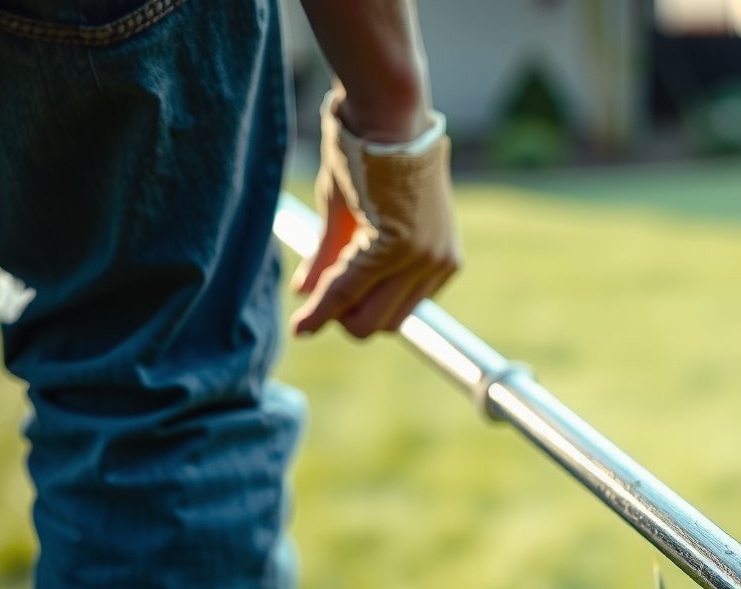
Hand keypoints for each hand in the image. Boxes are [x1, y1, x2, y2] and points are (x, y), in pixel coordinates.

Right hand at [290, 93, 460, 338]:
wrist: (385, 111)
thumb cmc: (371, 152)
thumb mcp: (353, 214)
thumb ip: (335, 259)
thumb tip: (304, 293)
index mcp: (439, 258)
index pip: (398, 311)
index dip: (356, 316)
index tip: (318, 324)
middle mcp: (437, 263)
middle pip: (385, 323)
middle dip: (347, 321)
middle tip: (317, 304)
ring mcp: (421, 257)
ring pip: (369, 317)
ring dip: (334, 317)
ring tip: (311, 302)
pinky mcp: (397, 246)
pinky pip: (348, 288)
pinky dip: (322, 307)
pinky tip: (302, 318)